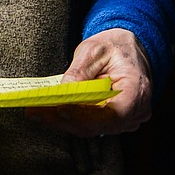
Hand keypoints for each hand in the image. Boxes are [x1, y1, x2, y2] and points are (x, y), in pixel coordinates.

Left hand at [26, 28, 152, 136]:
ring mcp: (130, 118)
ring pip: (94, 128)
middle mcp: (138, 109)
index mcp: (137, 88)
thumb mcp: (93, 51)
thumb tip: (64, 92)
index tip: (60, 109)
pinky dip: (71, 119)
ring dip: (64, 122)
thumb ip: (79, 72)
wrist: (127, 47)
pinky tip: (51, 113)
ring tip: (38, 113)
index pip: (113, 112)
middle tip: (37, 113)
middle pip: (100, 124)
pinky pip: (93, 124)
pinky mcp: (117, 120)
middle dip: (66, 120)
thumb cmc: (113, 46)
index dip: (86, 115)